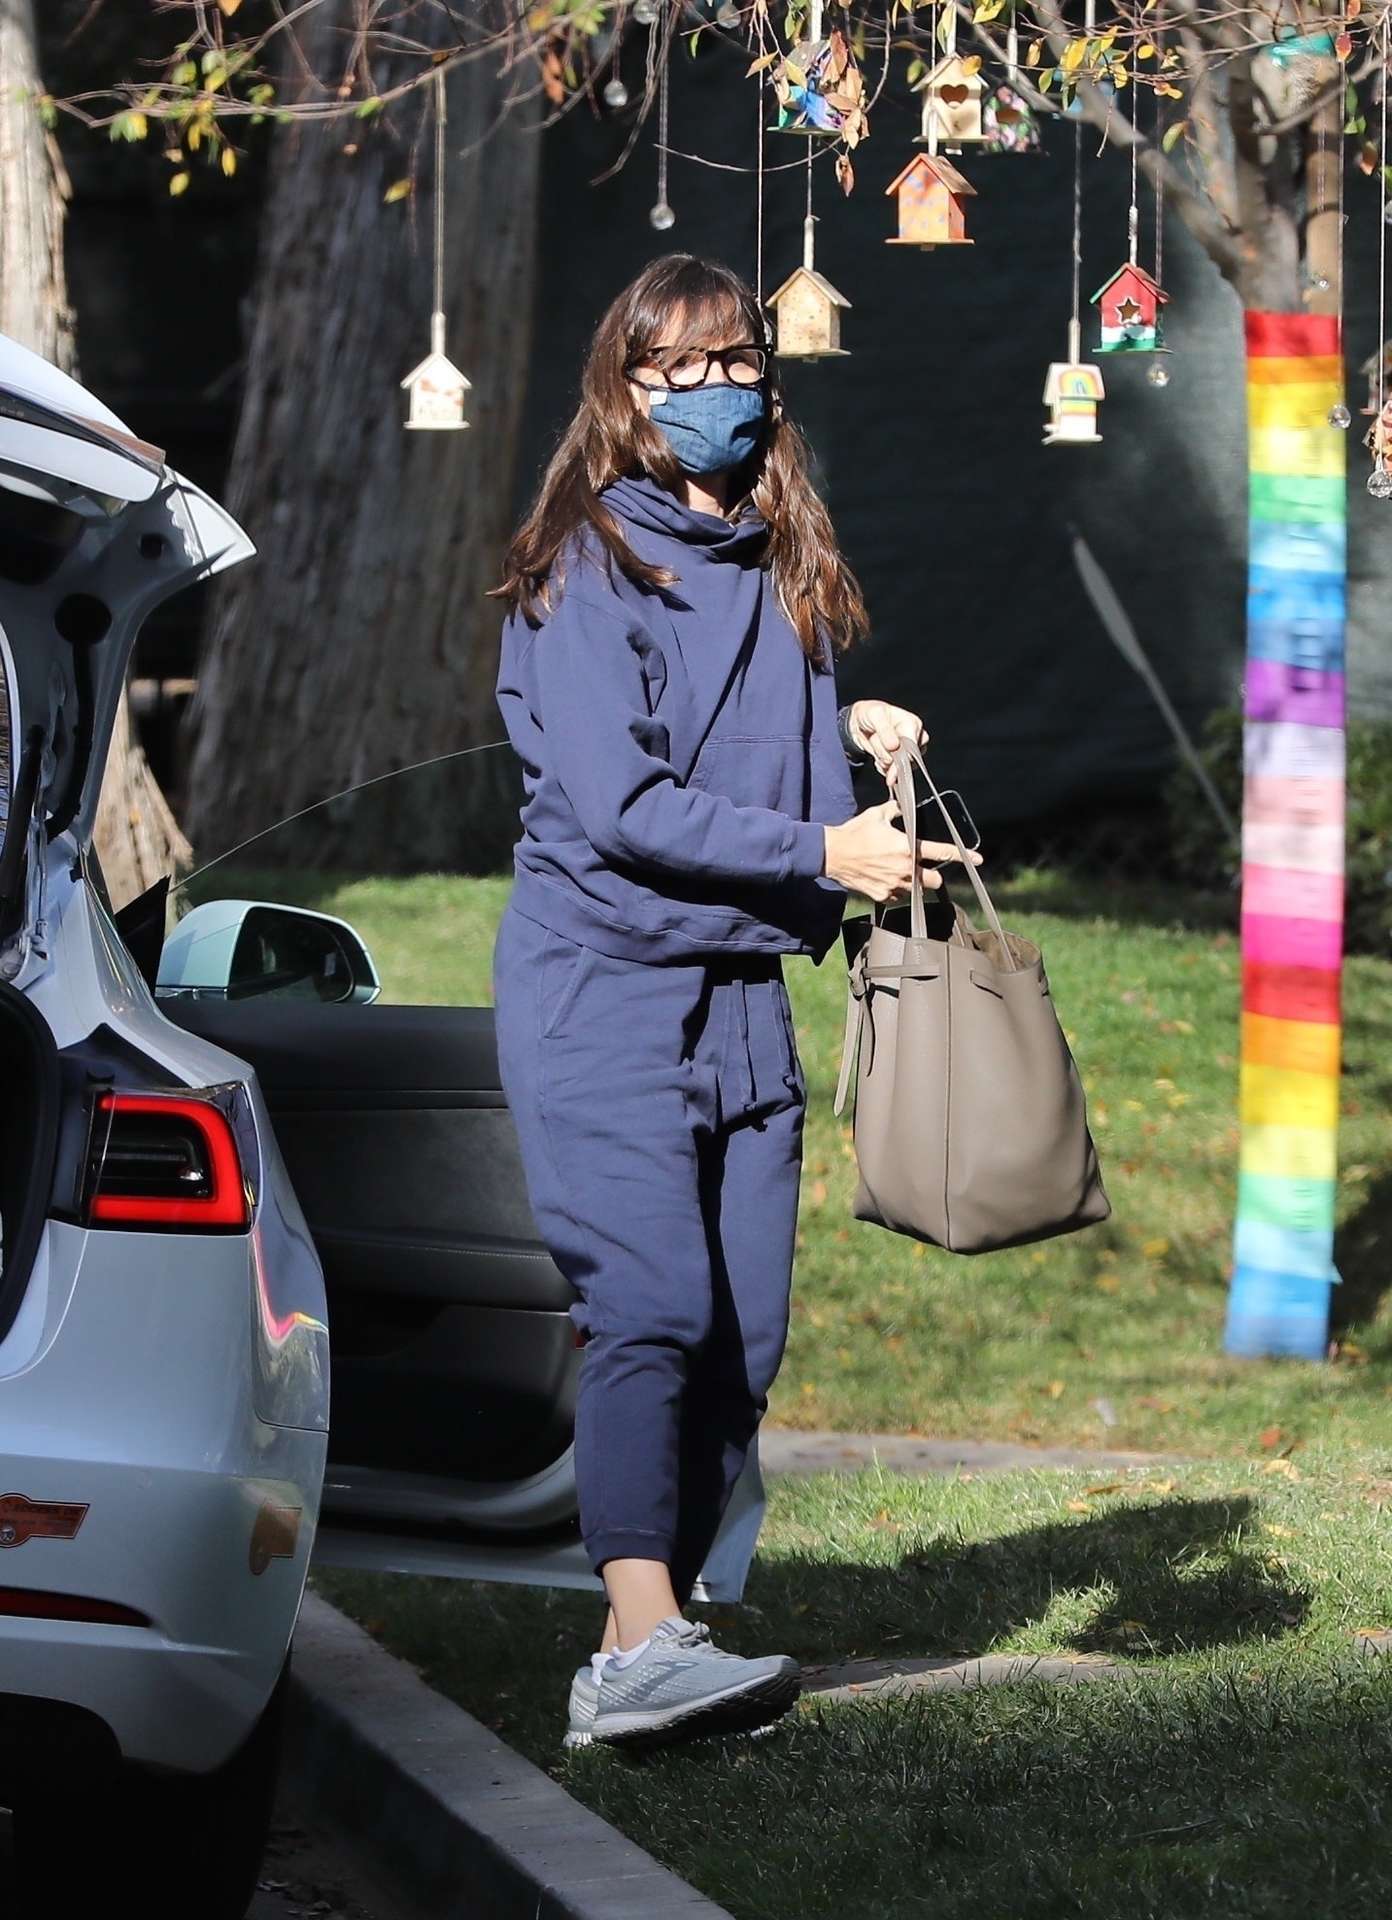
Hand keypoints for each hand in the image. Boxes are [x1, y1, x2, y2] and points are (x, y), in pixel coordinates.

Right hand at [823, 799, 983, 903]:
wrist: (831, 854)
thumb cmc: (854, 833)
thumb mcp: (878, 815)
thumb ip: (896, 810)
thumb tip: (903, 807)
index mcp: (908, 848)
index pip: (942, 852)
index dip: (963, 855)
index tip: (979, 859)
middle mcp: (905, 869)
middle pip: (935, 881)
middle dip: (933, 876)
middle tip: (923, 869)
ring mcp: (894, 885)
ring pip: (916, 891)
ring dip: (913, 884)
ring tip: (898, 873)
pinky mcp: (882, 896)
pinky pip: (898, 897)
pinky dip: (897, 891)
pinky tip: (886, 880)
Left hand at [848, 701, 927, 783]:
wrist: (860, 722)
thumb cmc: (870, 713)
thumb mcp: (875, 715)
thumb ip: (885, 729)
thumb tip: (894, 746)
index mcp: (913, 724)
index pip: (913, 747)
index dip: (901, 756)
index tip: (888, 759)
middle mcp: (914, 737)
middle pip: (907, 760)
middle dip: (888, 757)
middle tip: (875, 742)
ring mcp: (907, 750)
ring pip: (898, 767)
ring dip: (883, 761)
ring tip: (875, 744)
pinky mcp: (900, 760)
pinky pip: (893, 773)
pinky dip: (883, 767)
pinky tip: (877, 756)